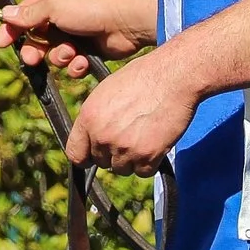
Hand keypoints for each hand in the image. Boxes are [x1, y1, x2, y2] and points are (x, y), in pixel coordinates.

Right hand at [0, 0, 155, 78]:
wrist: (127, 23)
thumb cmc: (93, 7)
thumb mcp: (55, 6)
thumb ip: (30, 14)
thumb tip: (7, 14)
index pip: (26, 14)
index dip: (13, 28)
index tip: (1, 42)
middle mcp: (65, 15)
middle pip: (38, 38)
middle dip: (35, 50)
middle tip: (33, 58)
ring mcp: (78, 34)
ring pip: (55, 54)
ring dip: (60, 56)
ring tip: (71, 52)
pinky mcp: (90, 51)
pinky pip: (73, 64)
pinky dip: (76, 64)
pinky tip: (83, 61)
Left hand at [65, 50, 195, 175]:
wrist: (174, 77)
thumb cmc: (144, 77)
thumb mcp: (108, 90)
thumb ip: (96, 116)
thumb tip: (93, 135)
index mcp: (88, 117)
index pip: (75, 153)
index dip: (87, 156)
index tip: (95, 155)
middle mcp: (102, 135)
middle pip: (102, 162)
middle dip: (114, 154)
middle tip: (131, 136)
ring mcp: (124, 148)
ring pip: (123, 169)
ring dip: (133, 159)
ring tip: (146, 136)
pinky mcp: (146, 155)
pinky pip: (143, 172)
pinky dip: (151, 162)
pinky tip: (157, 143)